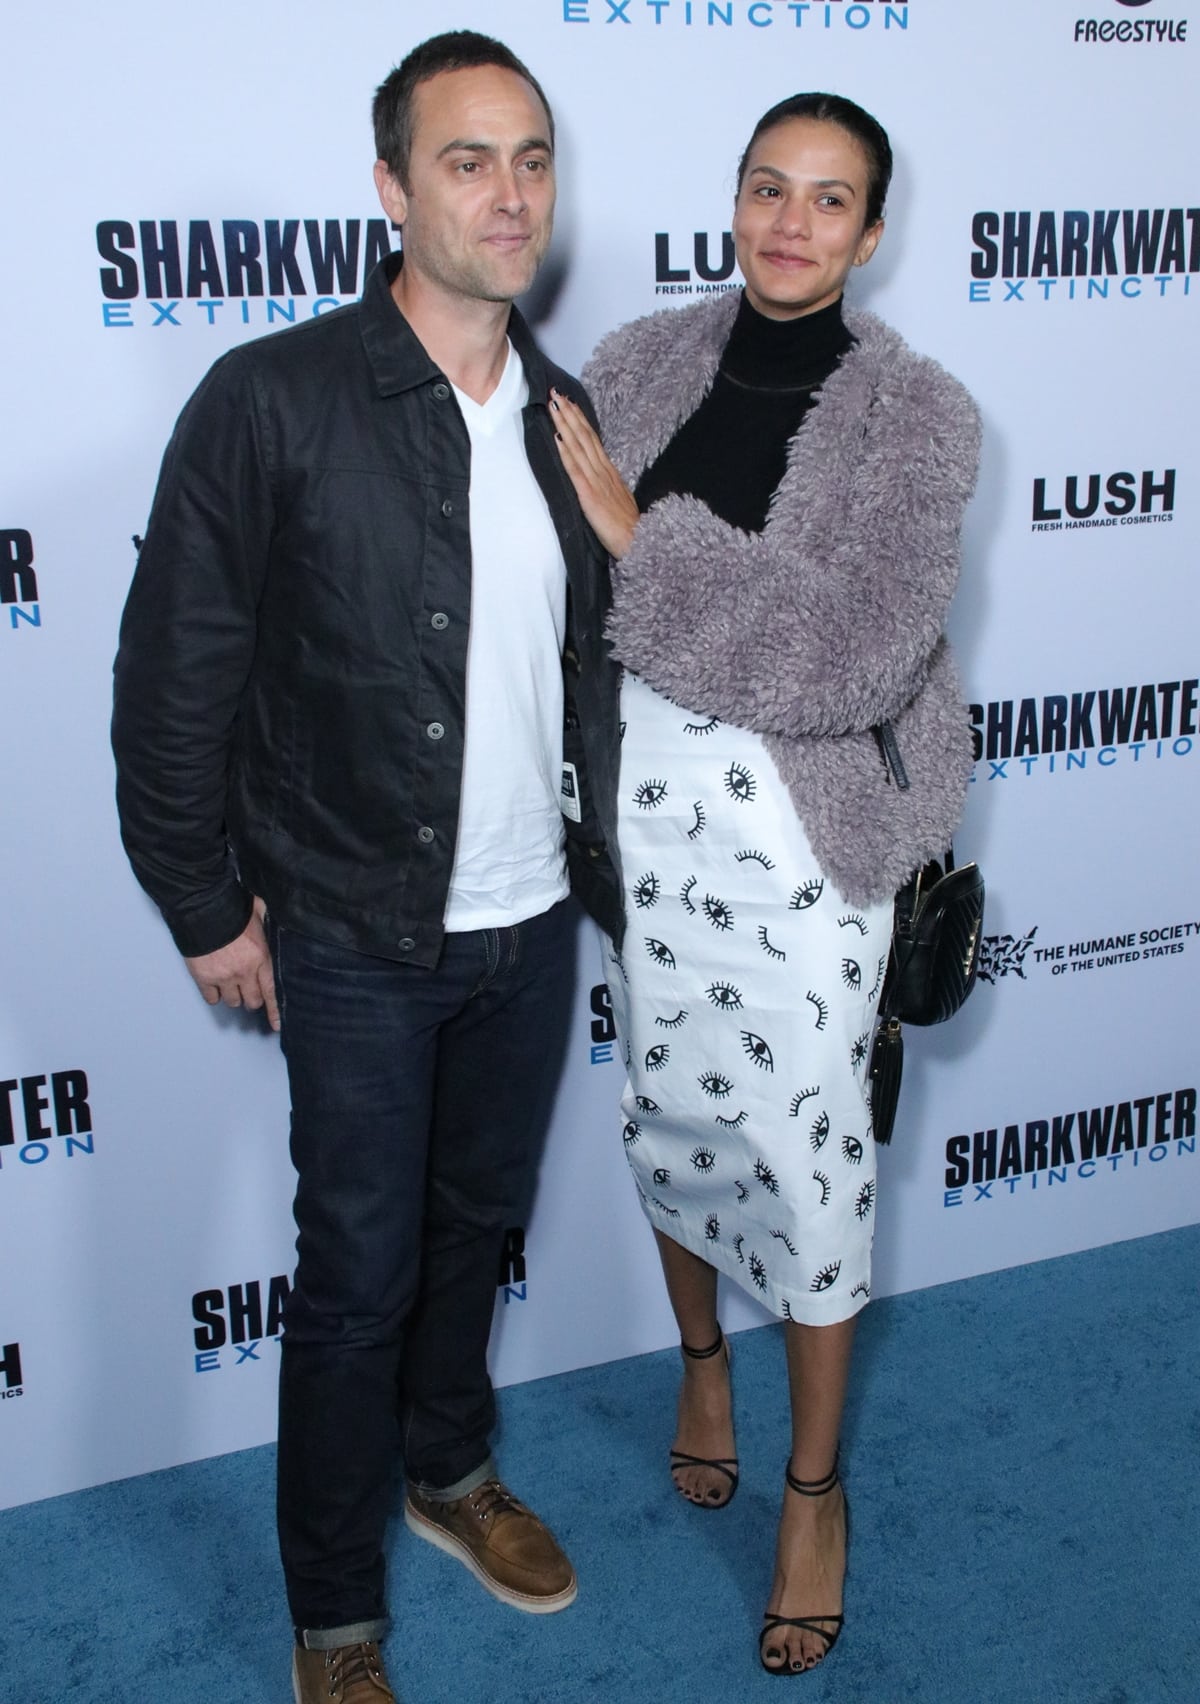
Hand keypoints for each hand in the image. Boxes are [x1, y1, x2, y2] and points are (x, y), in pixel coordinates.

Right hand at [184, 896, 279, 1031]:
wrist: (202, 910)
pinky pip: (211, 998)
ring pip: (233, 1002)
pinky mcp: (204, 979)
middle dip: (252, 998)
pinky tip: (215, 988)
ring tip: (231, 986)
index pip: (272, 991)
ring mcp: (223, 977)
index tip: (276, 1025)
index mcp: (261, 957)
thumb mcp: (259, 912)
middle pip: (252, 1000)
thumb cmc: (232, 909)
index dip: (274, 1010)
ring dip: (234, 997)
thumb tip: (278, 917)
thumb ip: (267, 923)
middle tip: (249, 992)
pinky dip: (214, 995)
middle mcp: (244, 972)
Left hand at [551, 389, 639, 558]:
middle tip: (556, 392)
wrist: (639, 541)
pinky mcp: (589, 496)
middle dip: (569, 413)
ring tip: (554, 406)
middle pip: (584, 436)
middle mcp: (603, 471)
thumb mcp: (618, 499)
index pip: (592, 439)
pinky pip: (576, 471)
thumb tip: (597, 475)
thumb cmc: (628, 527)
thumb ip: (607, 485)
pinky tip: (557, 438)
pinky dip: (566, 453)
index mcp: (609, 472)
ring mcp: (597, 482)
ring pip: (578, 447)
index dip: (580, 419)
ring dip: (565, 424)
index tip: (569, 402)